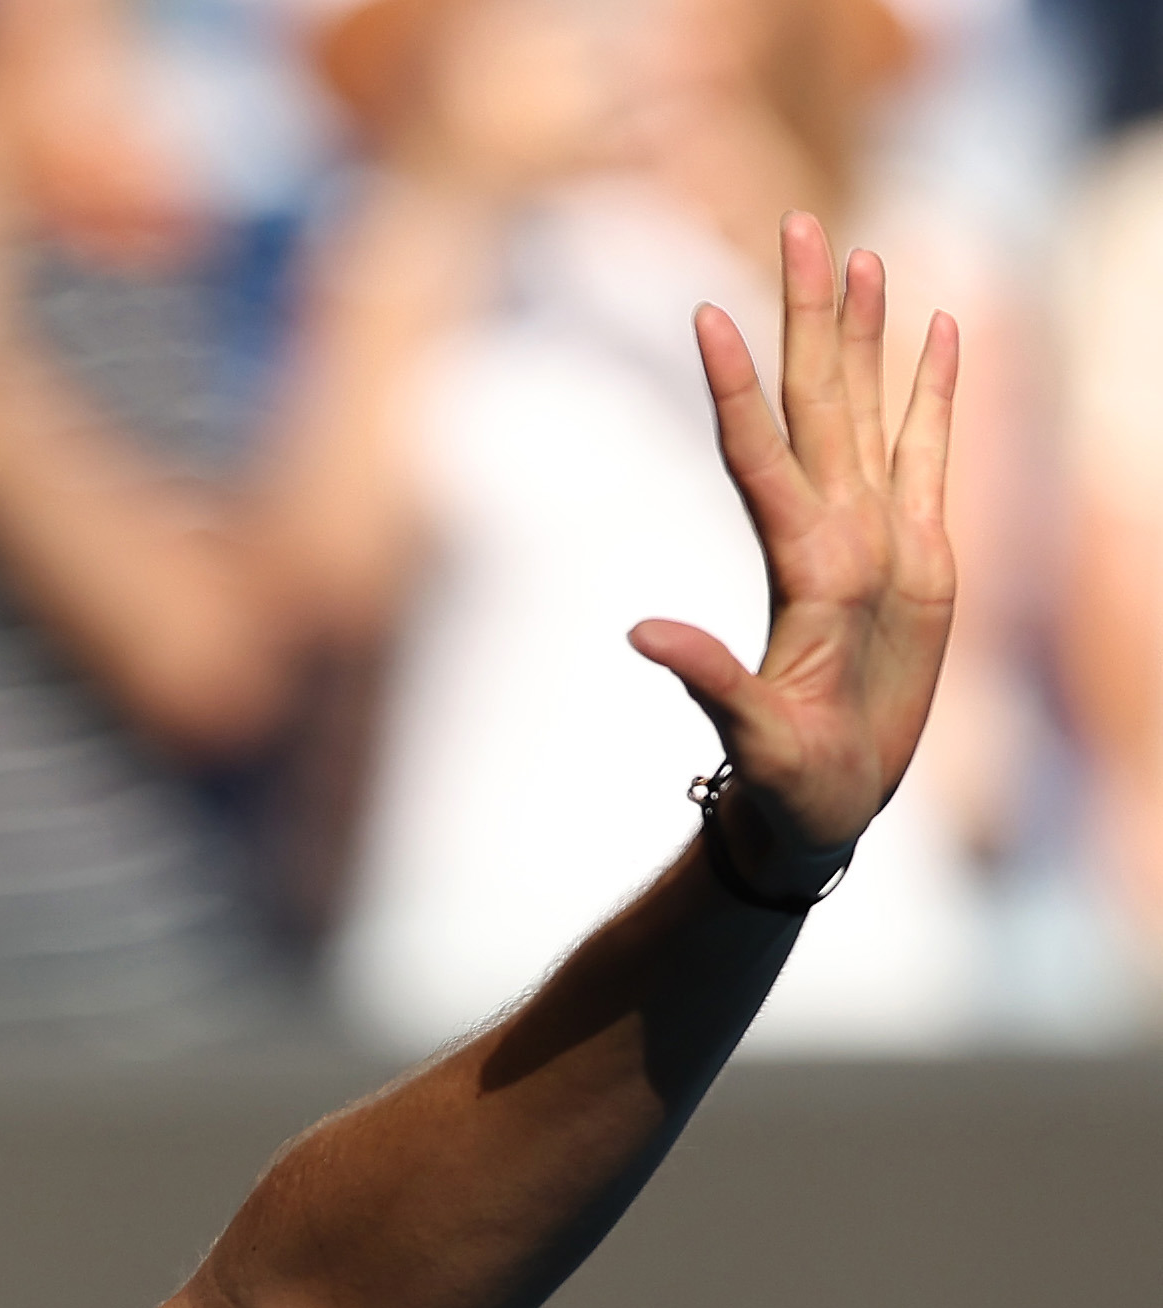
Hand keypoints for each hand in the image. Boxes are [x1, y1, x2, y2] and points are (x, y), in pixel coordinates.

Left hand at [628, 215, 958, 870]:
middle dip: (806, 315)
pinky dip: (935, 390)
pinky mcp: (923, 557)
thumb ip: (706, 681)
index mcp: (799, 570)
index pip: (757, 455)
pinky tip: (941, 328)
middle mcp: (832, 537)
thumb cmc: (781, 786)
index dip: (735, 387)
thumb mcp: (747, 739)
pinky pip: (930, 453)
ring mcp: (876, 539)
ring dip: (865, 332)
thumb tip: (641, 633)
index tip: (702, 312)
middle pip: (818, 402)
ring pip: (869, 410)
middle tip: (797, 222)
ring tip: (856, 251)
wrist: (821, 810)